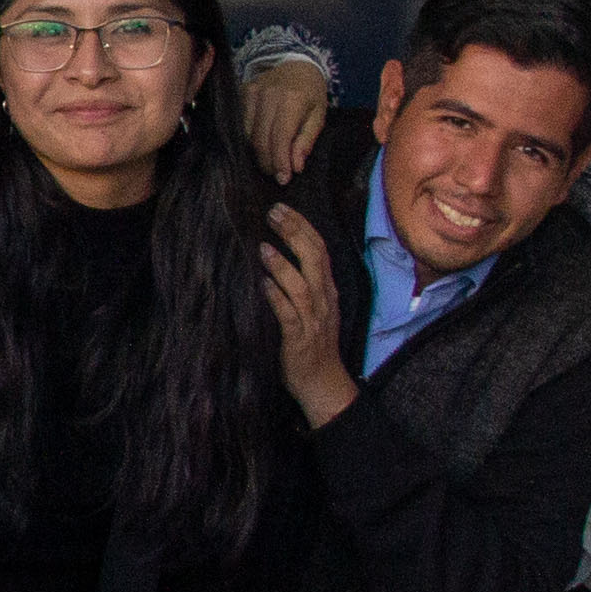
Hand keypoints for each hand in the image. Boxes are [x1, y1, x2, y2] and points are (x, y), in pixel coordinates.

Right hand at [245, 58, 329, 184]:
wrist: (294, 63)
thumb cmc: (310, 91)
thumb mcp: (319, 115)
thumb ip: (306, 141)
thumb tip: (296, 167)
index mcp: (292, 99)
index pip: (280, 138)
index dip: (280, 162)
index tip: (284, 179)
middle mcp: (268, 95)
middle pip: (261, 140)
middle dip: (268, 162)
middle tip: (277, 174)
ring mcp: (251, 93)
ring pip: (248, 135)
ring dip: (258, 154)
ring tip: (270, 162)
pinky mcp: (241, 94)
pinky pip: (241, 126)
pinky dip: (250, 140)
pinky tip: (260, 146)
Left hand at [262, 211, 356, 428]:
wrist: (323, 383)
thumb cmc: (312, 343)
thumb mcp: (313, 308)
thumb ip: (301, 283)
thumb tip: (277, 254)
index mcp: (327, 290)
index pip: (320, 250)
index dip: (302, 227)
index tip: (282, 208)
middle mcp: (324, 301)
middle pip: (314, 260)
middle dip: (294, 234)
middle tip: (273, 214)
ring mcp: (313, 320)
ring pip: (302, 286)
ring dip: (283, 266)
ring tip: (263, 248)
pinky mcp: (299, 340)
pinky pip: (289, 316)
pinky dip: (277, 299)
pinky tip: (263, 285)